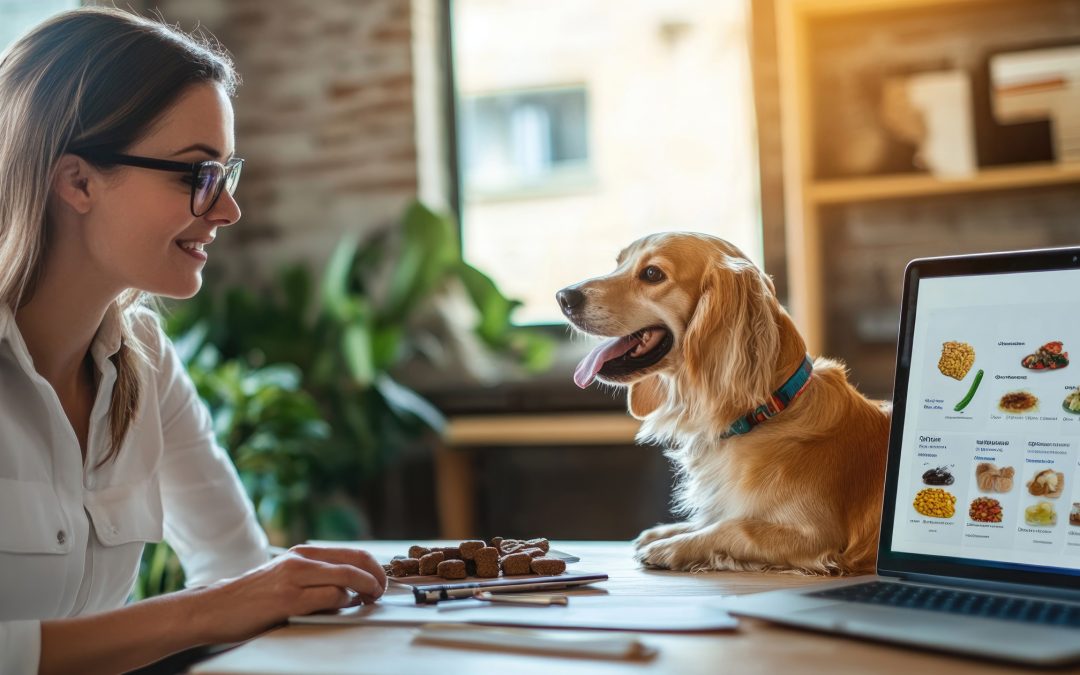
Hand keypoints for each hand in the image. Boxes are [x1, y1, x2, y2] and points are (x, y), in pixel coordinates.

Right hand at [191, 545, 386, 643]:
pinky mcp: (287, 600)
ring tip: (366, 601)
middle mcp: (300, 560)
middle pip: (355, 561)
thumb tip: (352, 589)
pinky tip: (341, 608)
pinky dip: (342, 603)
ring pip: (346, 577)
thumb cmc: (253, 597)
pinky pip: (328, 597)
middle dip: (376, 577)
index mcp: (303, 553)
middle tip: (380, 592)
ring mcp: (294, 578)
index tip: (380, 582)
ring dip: (364, 591)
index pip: (353, 553)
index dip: (374, 568)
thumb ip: (316, 577)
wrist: (215, 607)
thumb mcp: (287, 576)